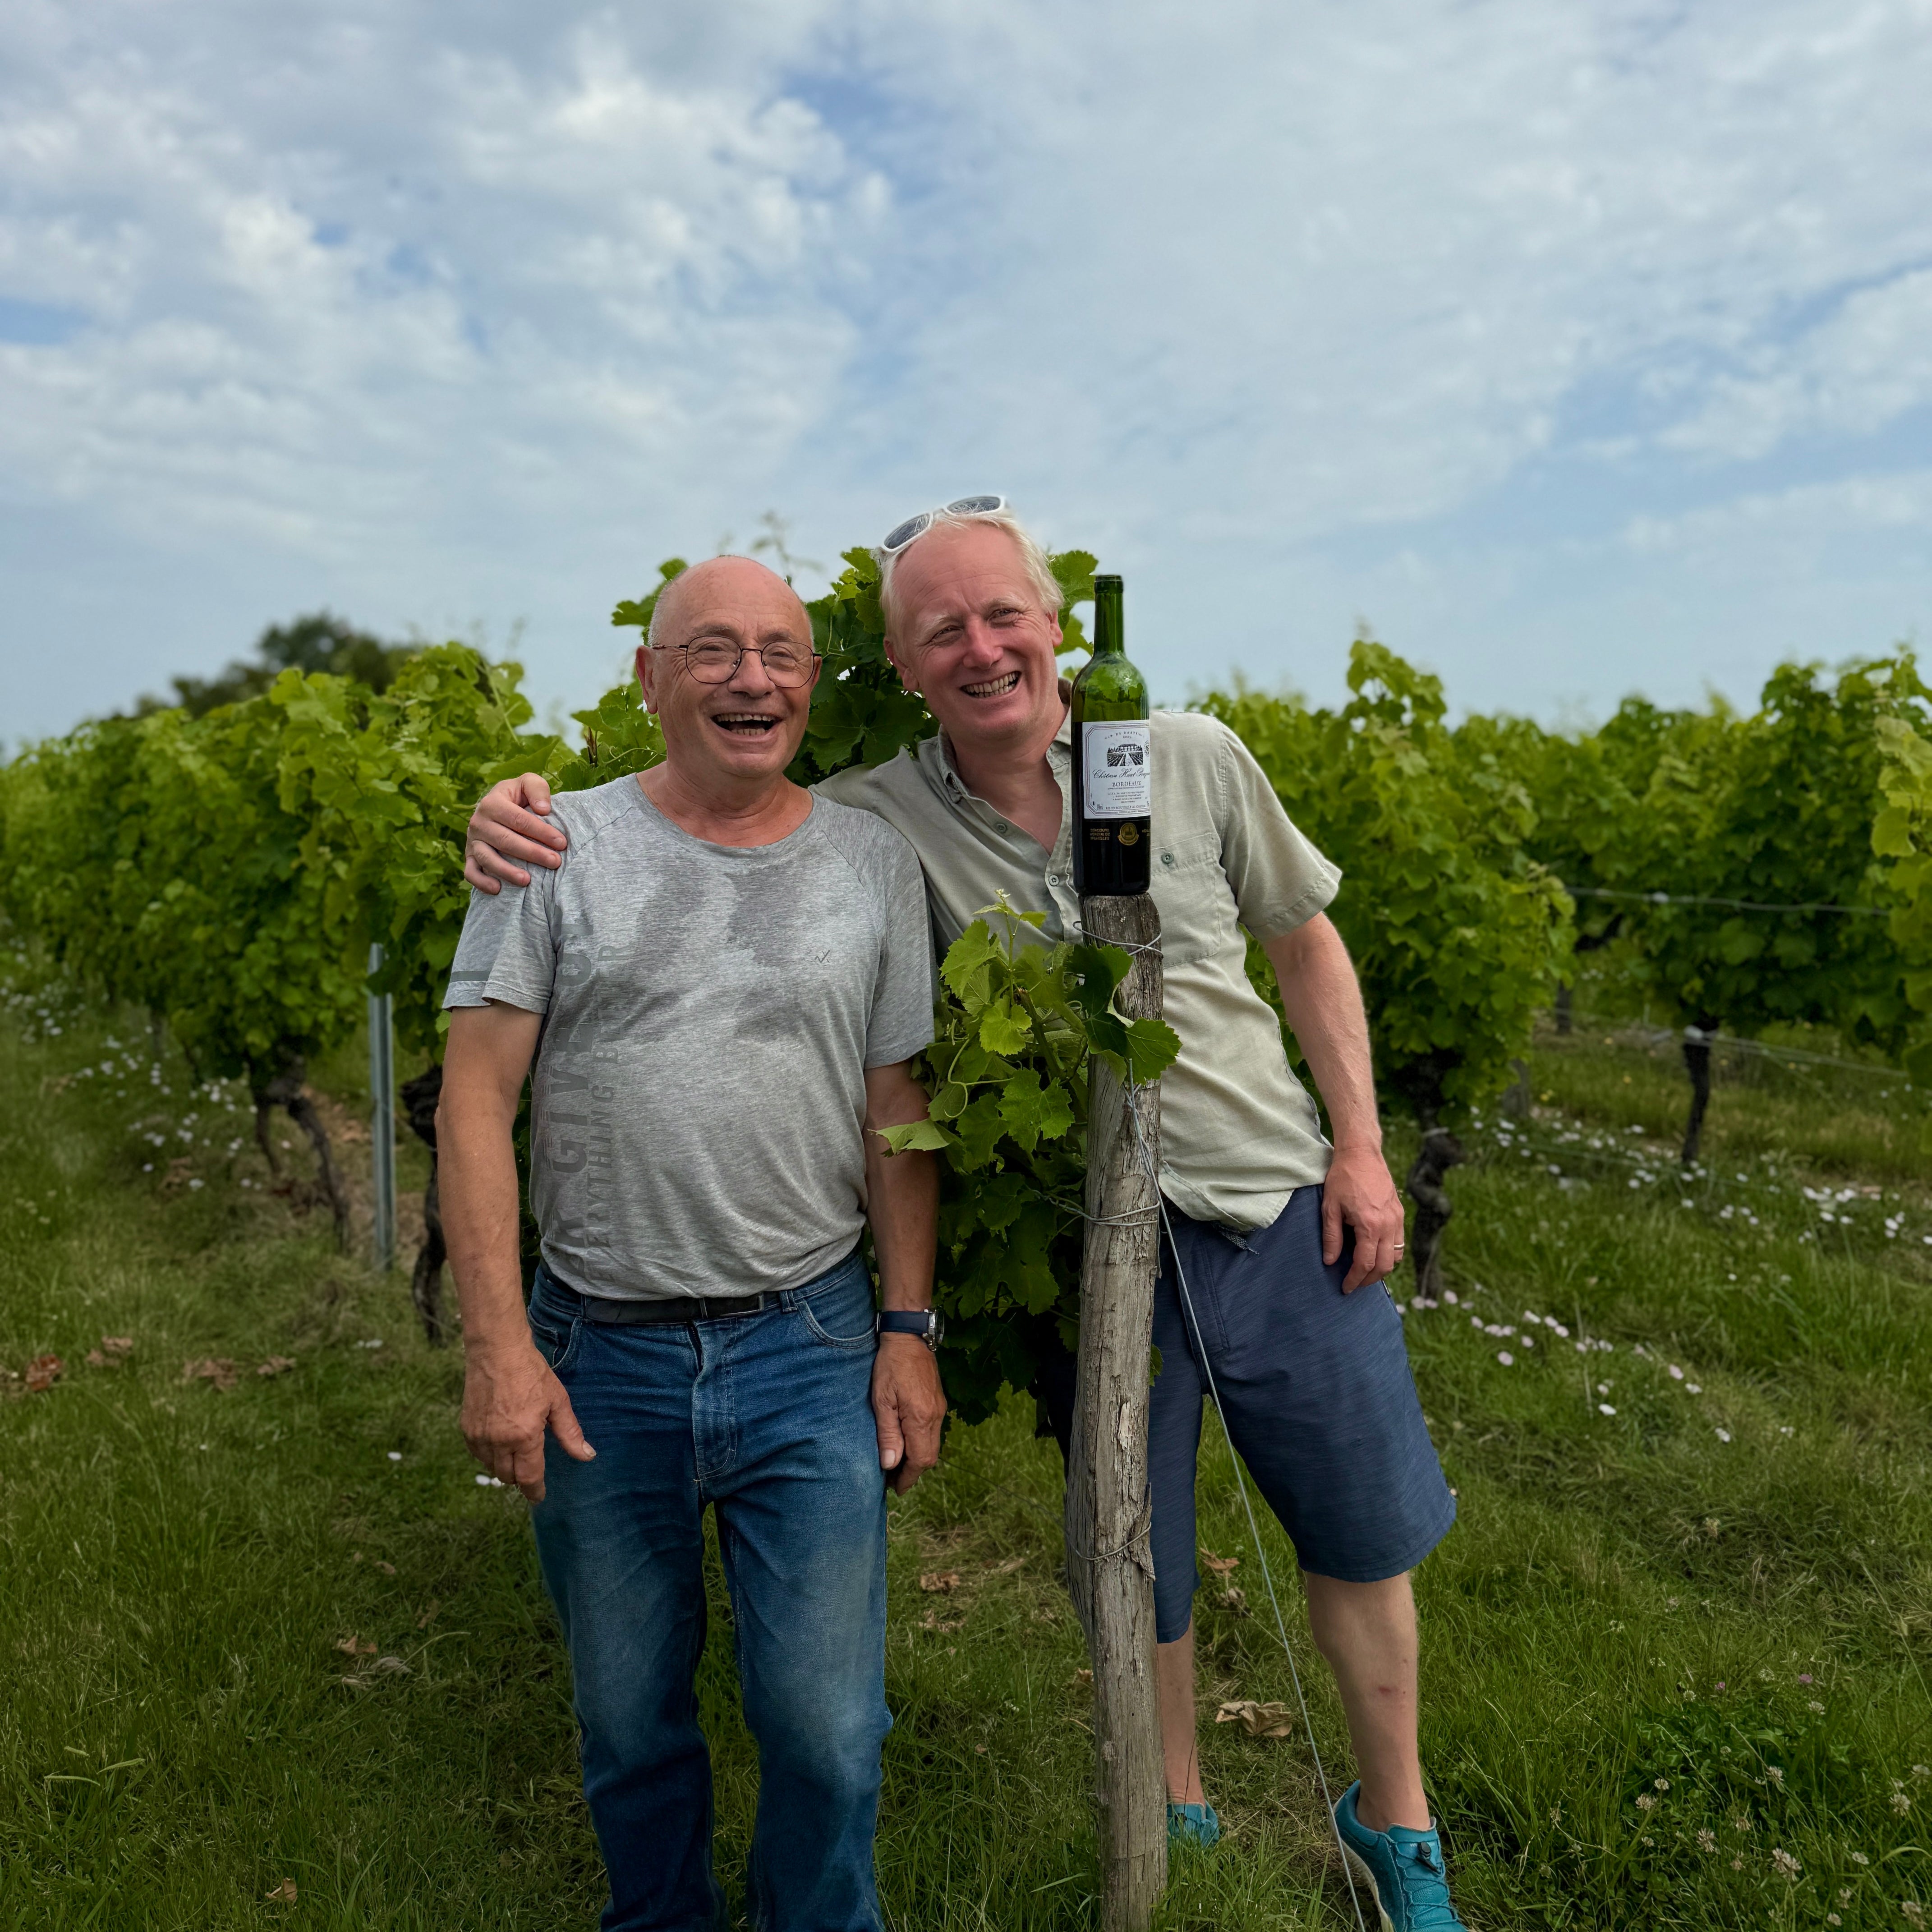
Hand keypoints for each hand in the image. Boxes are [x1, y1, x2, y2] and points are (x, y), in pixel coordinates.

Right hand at [460, 1340, 594, 1501]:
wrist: (497, 1351)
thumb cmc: (531, 1373)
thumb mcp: (558, 1402)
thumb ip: (570, 1433)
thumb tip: (587, 1456)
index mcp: (524, 1437)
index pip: (529, 1478)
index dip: (535, 1491)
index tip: (539, 1497)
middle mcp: (498, 1442)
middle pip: (508, 1477)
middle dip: (521, 1478)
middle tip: (531, 1471)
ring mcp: (479, 1436)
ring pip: (491, 1468)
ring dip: (504, 1467)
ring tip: (516, 1454)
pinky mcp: (466, 1429)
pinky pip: (478, 1454)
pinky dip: (489, 1456)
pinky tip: (499, 1444)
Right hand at [464, 773, 566, 892]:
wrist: (497, 807)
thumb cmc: (519, 797)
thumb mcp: (528, 783)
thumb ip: (537, 789)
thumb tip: (543, 809)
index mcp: (492, 803)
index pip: (518, 819)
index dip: (541, 831)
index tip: (562, 842)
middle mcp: (478, 822)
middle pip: (505, 840)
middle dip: (532, 853)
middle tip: (555, 862)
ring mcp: (472, 841)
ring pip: (487, 858)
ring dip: (506, 871)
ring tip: (527, 881)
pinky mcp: (469, 856)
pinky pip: (470, 872)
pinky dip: (481, 882)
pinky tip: (498, 890)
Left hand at [871, 1335, 945, 1493]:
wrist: (909, 1336)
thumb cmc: (890, 1365)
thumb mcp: (881, 1399)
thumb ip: (887, 1433)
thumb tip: (889, 1464)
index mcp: (920, 1418)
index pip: (919, 1461)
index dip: (907, 1478)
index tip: (895, 1488)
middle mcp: (935, 1417)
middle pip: (930, 1457)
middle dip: (913, 1472)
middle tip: (893, 1480)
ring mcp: (940, 1409)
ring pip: (933, 1446)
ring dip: (917, 1459)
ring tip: (897, 1463)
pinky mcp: (939, 1403)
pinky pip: (934, 1432)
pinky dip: (922, 1444)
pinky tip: (906, 1442)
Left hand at [1323, 1143, 1404, 1291]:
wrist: (1362, 1154)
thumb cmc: (1342, 1178)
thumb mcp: (1329, 1207)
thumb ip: (1331, 1237)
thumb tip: (1330, 1262)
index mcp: (1370, 1225)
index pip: (1365, 1263)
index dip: (1355, 1279)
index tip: (1345, 1288)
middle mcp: (1388, 1225)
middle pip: (1385, 1266)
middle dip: (1369, 1279)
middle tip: (1354, 1284)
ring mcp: (1397, 1219)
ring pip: (1396, 1256)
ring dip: (1382, 1269)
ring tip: (1365, 1271)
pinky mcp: (1399, 1213)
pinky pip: (1399, 1242)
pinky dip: (1390, 1254)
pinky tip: (1375, 1253)